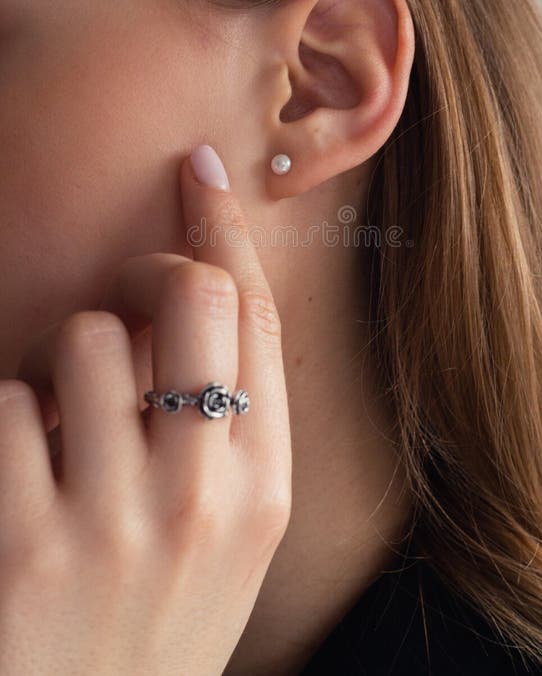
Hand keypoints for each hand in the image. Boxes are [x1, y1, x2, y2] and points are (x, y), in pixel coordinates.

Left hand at [0, 150, 291, 675]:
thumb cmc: (158, 624)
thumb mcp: (231, 537)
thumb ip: (232, 424)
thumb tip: (198, 294)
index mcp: (264, 490)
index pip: (256, 318)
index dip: (224, 228)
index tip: (199, 170)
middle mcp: (201, 498)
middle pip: (191, 297)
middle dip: (150, 269)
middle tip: (130, 293)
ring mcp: (110, 524)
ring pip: (88, 337)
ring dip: (65, 354)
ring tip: (60, 411)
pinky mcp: (20, 545)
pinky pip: (7, 404)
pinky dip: (8, 413)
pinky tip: (21, 465)